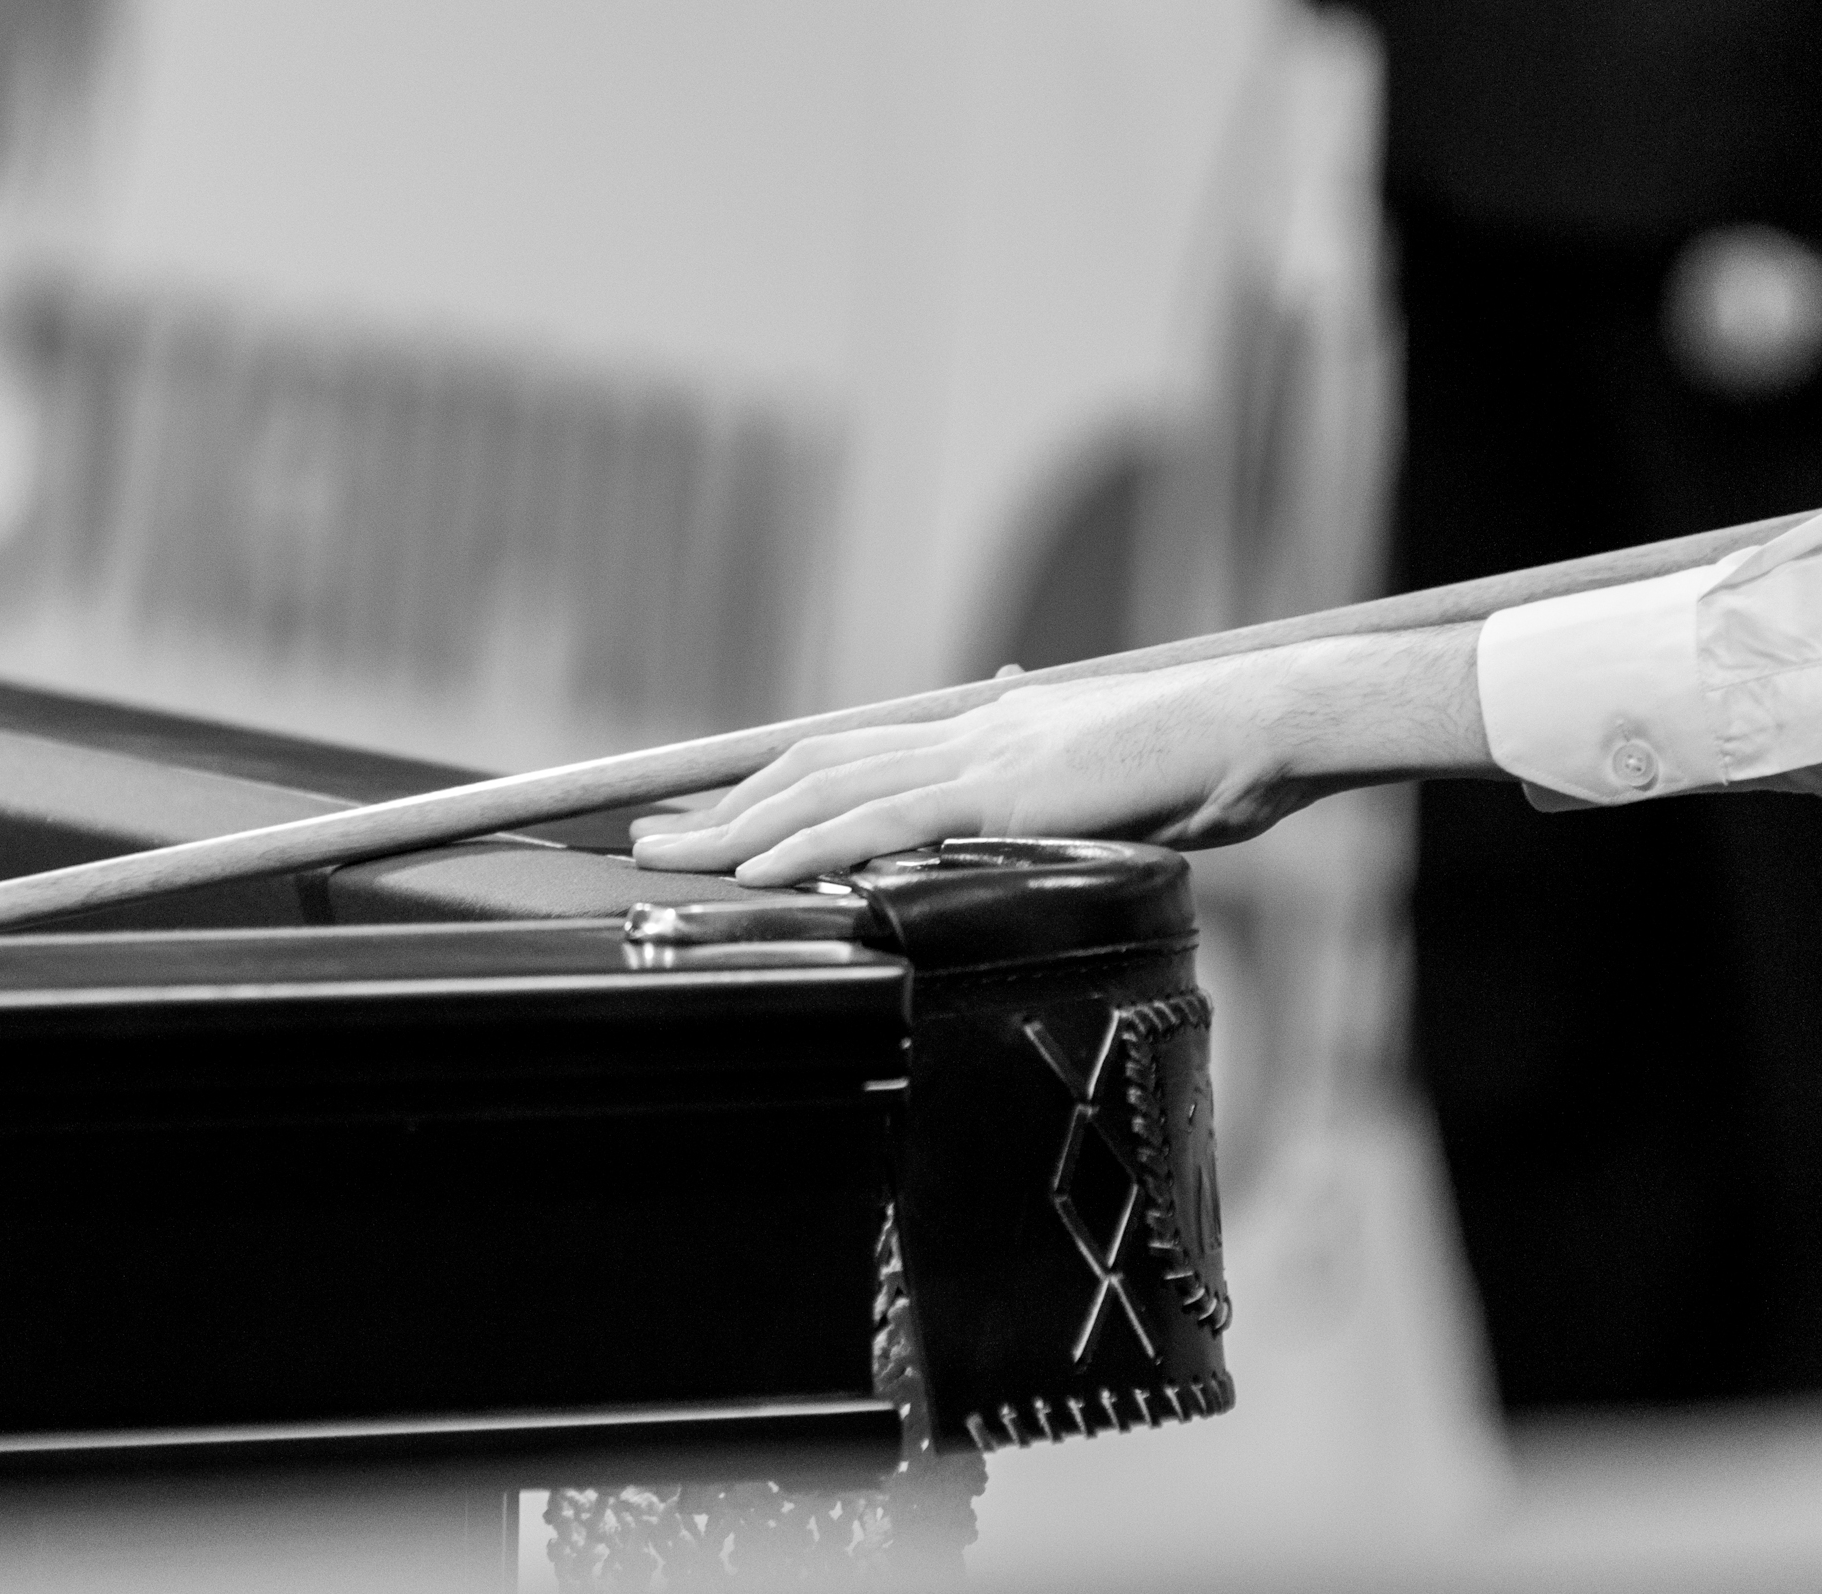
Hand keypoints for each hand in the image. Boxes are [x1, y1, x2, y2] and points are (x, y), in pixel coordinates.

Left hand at [630, 626, 1492, 885]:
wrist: (1267, 723)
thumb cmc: (1208, 756)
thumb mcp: (1112, 770)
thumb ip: (1052, 780)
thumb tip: (1021, 775)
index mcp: (983, 728)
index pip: (848, 754)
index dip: (767, 786)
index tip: (705, 817)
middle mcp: (962, 730)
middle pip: (810, 766)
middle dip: (719, 809)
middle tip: (642, 840)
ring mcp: (979, 757)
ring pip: (824, 791)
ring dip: (734, 830)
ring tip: (662, 860)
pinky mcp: (1005, 794)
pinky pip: (884, 824)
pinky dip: (810, 847)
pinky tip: (757, 873)